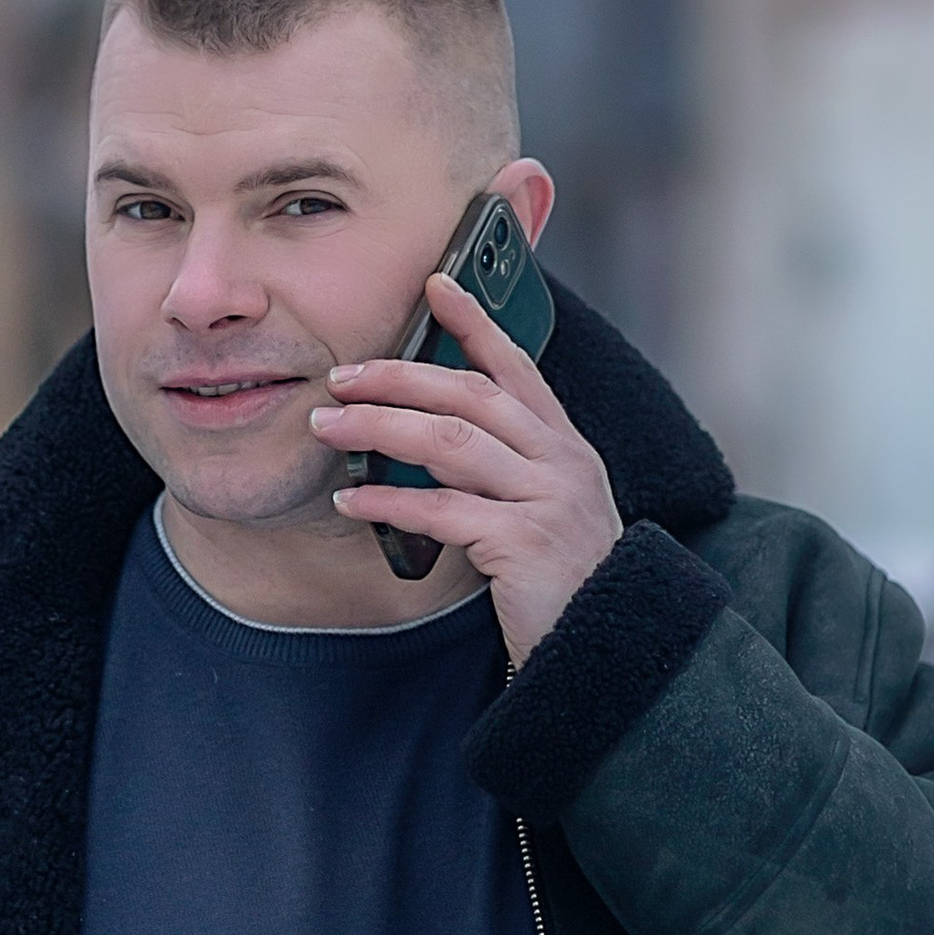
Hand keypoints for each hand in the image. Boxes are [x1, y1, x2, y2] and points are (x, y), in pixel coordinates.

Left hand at [313, 270, 622, 661]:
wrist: (605, 651)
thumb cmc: (560, 583)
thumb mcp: (542, 510)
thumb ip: (501, 469)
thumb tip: (425, 434)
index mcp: (566, 447)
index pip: (516, 366)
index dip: (476, 322)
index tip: (437, 284)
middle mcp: (562, 462)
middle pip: (471, 395)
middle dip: (400, 376)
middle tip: (343, 376)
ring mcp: (548, 499)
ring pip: (451, 442)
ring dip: (380, 427)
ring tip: (328, 425)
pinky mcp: (525, 542)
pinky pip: (442, 510)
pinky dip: (389, 501)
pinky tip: (352, 500)